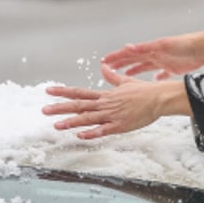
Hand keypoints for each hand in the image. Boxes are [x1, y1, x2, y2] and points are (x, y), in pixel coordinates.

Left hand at [42, 64, 191, 139]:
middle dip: (60, 108)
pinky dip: (92, 133)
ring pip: (88, 118)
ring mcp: (112, 115)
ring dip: (71, 122)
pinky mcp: (121, 125)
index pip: (80, 93)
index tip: (49, 91)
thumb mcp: (126, 82)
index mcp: (105, 95)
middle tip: (44, 110)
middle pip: (79, 106)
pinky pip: (104, 130)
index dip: (63, 92)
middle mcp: (105, 104)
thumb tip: (103, 67)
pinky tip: (80, 135)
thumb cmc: (144, 91)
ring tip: (56, 125)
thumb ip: (112, 77)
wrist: (159, 98)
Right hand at [103, 29, 203, 80]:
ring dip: (134, 70)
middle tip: (109, 69)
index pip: (129, 53)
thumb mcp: (163, 46)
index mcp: (151, 49)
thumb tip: (128, 47)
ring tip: (125, 76)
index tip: (104, 61)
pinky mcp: (173, 68)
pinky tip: (153, 80)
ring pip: (145, 66)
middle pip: (134, 59)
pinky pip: (161, 73)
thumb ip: (145, 47)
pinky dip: (156, 76)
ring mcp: (163, 61)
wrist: (202, 49)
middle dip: (121, 63)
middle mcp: (155, 54)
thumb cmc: (185, 46)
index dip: (116, 57)